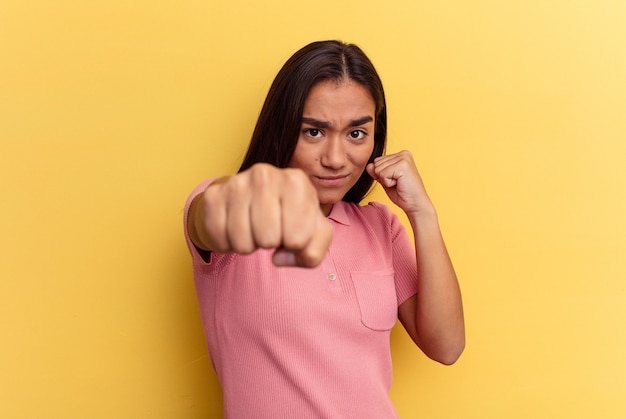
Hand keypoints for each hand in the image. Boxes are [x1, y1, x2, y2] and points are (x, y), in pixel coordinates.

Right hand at [191, 163, 331, 266]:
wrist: (252, 199)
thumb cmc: (290, 217)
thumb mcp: (314, 233)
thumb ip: (312, 252)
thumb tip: (279, 258)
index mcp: (296, 181)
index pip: (298, 239)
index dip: (295, 244)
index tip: (292, 230)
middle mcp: (265, 175)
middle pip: (268, 239)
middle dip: (270, 244)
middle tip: (270, 230)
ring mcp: (237, 182)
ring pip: (242, 242)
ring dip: (249, 245)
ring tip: (253, 229)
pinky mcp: (213, 195)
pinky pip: (219, 238)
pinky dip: (227, 243)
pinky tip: (235, 228)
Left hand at [366, 150, 433, 215]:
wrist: (415, 204)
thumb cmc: (403, 194)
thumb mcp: (385, 181)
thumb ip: (376, 172)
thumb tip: (369, 165)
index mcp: (401, 155)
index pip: (377, 161)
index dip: (382, 174)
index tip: (395, 180)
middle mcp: (403, 153)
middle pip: (376, 163)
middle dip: (383, 177)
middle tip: (397, 183)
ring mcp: (404, 158)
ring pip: (378, 169)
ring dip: (386, 180)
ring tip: (399, 183)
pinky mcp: (402, 165)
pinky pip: (382, 174)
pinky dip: (388, 183)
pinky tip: (399, 184)